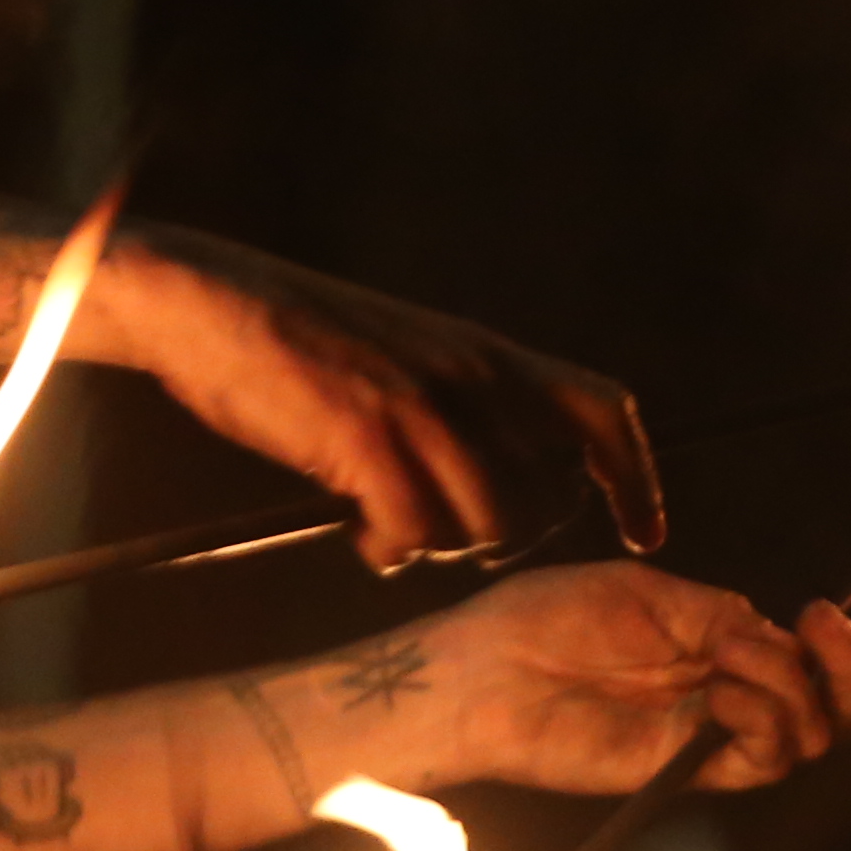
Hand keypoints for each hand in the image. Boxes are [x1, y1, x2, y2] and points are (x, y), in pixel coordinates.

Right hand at [110, 227, 664, 570]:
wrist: (206, 299)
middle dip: (508, 539)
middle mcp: (473, 377)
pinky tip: (361, 535)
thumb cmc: (297, 334)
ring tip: (395, 535)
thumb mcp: (410, 352)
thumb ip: (463, 400)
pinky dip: (393, 551)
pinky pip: (415, 534)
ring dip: (446, 550)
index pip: (606, 414)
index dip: (638, 481)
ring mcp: (423, 407)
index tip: (645, 531)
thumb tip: (502, 478)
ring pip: (489, 527)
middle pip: (547, 498)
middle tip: (447, 538)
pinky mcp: (367, 437)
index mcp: (489, 352)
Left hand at [408, 565, 850, 795]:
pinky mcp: (685, 768)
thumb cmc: (547, 621)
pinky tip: (724, 692)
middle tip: (827, 624)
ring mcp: (709, 737)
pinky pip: (762, 757)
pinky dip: (764, 718)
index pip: (812, 660)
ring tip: (738, 657)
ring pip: (811, 736)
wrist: (484, 669)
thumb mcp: (652, 597)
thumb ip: (725, 616)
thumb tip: (786, 632)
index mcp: (718, 649)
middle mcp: (726, 697)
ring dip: (798, 686)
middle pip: (832, 707)